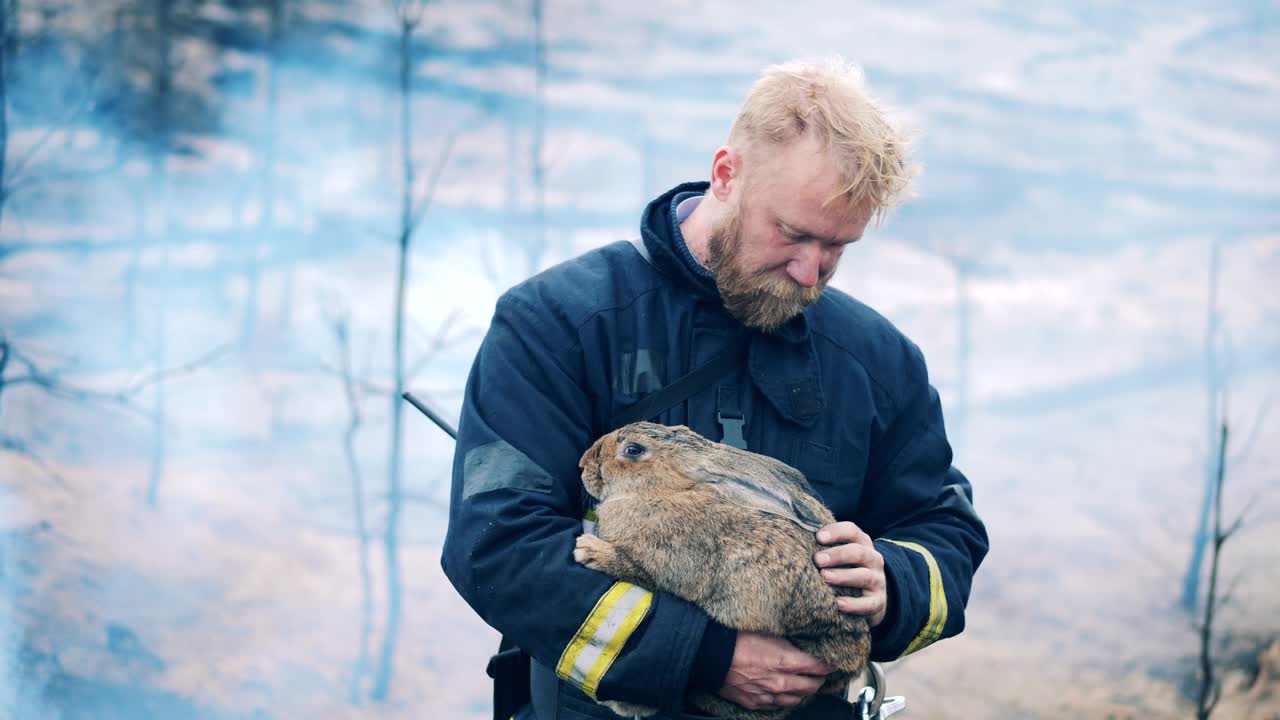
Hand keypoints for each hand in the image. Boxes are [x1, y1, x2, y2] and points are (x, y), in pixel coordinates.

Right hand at [718, 631, 833, 709]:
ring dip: (804, 691)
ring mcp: (768, 695)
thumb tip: (800, 639)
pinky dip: (785, 699)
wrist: (709, 655)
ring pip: (797, 699)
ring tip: (804, 683)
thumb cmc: (735, 638)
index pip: (819, 667)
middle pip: (812, 686)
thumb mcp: (767, 631)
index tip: (832, 660)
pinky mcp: (756, 703)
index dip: (829, 663)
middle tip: (820, 672)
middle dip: (819, 679)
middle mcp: (781, 682)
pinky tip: (784, 693)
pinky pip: (778, 706)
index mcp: (786, 662)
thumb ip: (787, 640)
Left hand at [815, 521, 887, 626]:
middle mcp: (873, 559)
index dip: (836, 532)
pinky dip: (854, 604)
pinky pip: (869, 604)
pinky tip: (838, 604)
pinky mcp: (878, 602)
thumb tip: (793, 538)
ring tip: (825, 577)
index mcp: (862, 544)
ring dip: (844, 576)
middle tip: (817, 560)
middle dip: (838, 554)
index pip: (852, 531)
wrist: (870, 599)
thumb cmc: (845, 571)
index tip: (818, 537)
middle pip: (859, 552)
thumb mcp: (839, 557)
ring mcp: (878, 581)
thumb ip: (823, 548)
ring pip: (864, 576)